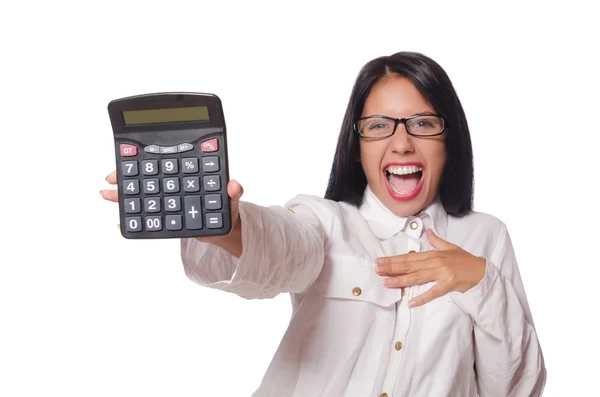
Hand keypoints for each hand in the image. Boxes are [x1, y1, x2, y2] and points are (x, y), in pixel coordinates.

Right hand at [99, 170, 244, 256]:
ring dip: (123, 194)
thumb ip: (234, 192)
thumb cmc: (227, 208)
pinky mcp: (167, 217)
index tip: (129, 156)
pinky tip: (119, 221)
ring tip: (107, 194)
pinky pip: (147, 217)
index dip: (146, 158)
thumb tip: (234, 185)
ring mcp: (169, 201)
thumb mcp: (232, 199)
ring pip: (142, 194)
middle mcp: (175, 185)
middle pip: (147, 175)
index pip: (163, 160)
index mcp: (188, 174)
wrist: (225, 231)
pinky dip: (132, 219)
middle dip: (126, 175)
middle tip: (110, 177)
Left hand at [375, 229, 485, 307]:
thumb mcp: (451, 247)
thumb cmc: (466, 260)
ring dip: (401, 281)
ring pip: (417, 277)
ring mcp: (442, 273)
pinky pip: (434, 292)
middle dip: (392, 267)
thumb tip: (428, 232)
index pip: (409, 257)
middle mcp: (435, 262)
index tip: (380, 261)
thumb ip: (437, 241)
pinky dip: (422, 297)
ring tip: (386, 283)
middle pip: (409, 265)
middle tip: (377, 270)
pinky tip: (411, 302)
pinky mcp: (450, 283)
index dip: (394, 259)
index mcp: (433, 254)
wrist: (483, 271)